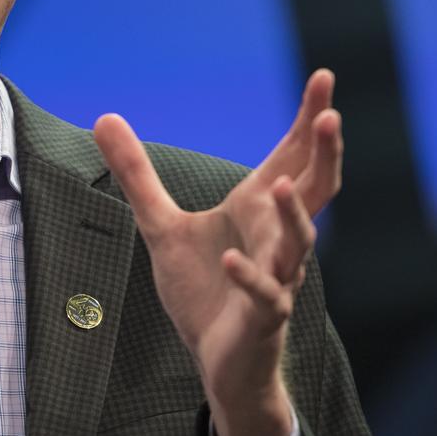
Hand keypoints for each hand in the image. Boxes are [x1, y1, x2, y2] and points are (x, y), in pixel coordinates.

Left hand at [93, 70, 342, 435]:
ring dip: (292, 216)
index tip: (323, 76)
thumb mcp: (159, 225)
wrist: (217, 360)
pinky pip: (265, 294)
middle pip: (313, 190)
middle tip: (332, 115)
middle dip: (324, 153)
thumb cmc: (203, 289)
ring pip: (297, 242)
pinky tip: (232, 260)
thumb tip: (104, 117)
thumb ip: (136, 174)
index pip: (290, 156)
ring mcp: (276, 277)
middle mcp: (275, 237)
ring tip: (280, 185)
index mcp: (256, 208)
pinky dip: (250, 277)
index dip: (308, 119)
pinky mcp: (263, 316)